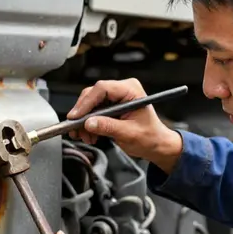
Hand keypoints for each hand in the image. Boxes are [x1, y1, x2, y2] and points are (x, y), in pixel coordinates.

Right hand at [67, 78, 182, 172]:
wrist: (156, 144)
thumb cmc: (150, 137)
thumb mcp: (129, 133)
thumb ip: (109, 127)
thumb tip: (89, 123)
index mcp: (130, 90)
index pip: (102, 89)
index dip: (87, 102)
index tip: (76, 116)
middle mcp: (121, 90)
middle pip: (92, 95)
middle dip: (83, 113)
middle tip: (76, 128)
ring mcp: (114, 97)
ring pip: (89, 104)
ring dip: (84, 121)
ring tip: (85, 136)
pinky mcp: (109, 106)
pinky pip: (92, 111)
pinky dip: (87, 124)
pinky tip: (89, 135)